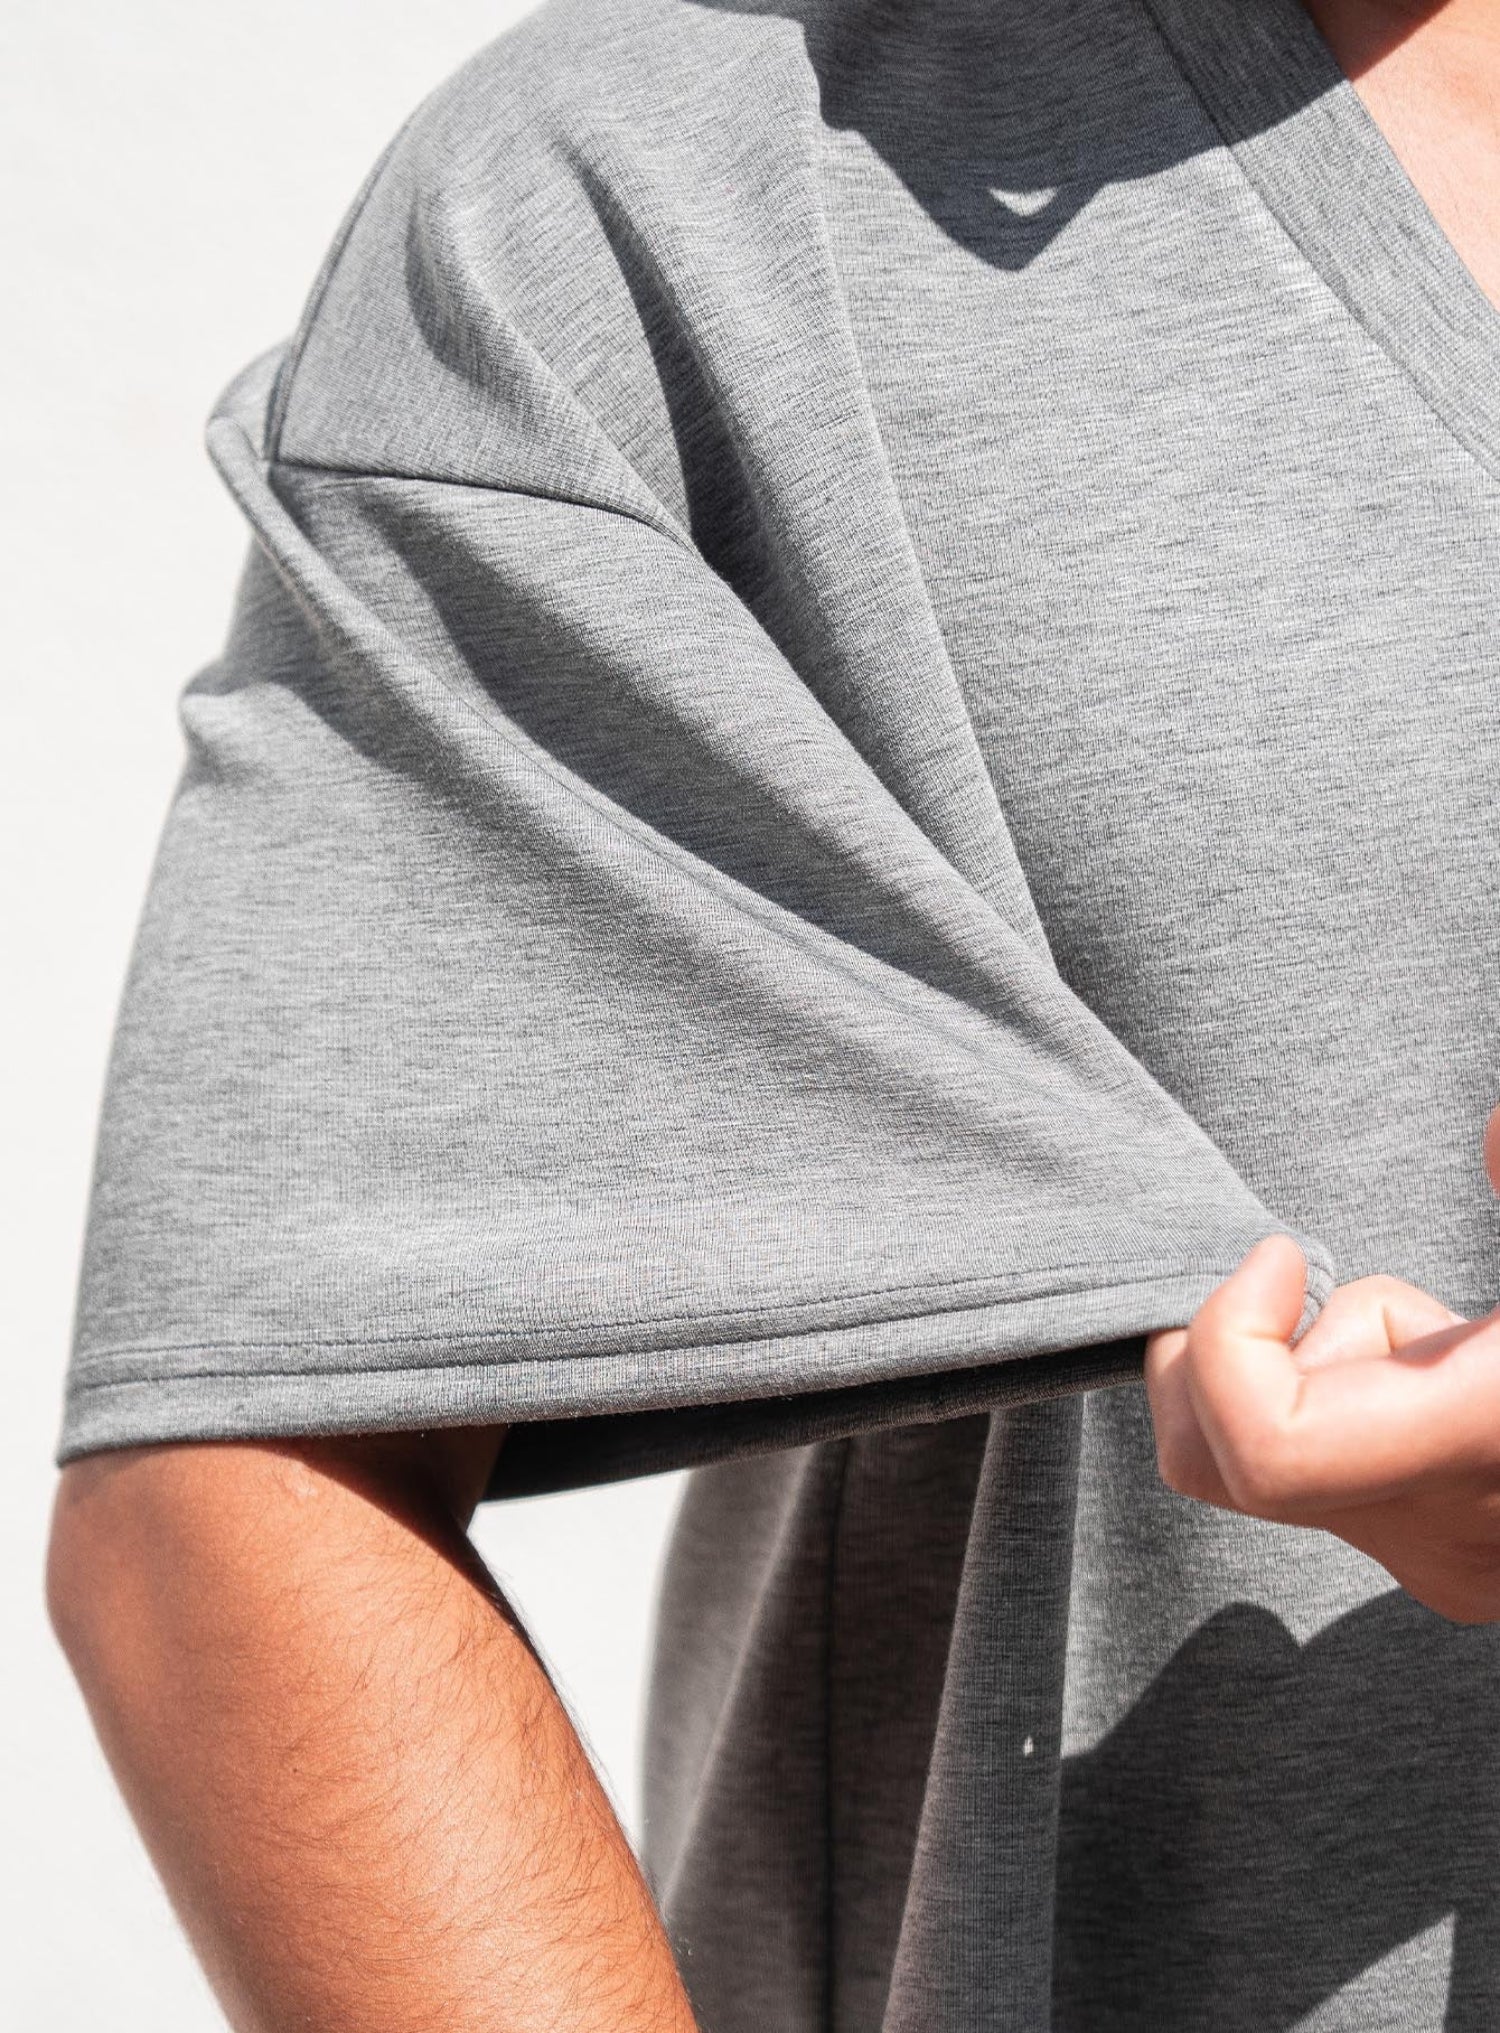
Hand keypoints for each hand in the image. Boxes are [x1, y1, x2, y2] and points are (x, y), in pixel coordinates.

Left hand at [1144, 1101, 1499, 1623]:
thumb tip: (1494, 1130)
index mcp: (1481, 1446)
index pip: (1266, 1451)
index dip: (1230, 1342)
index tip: (1281, 1256)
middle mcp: (1443, 1532)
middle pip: (1218, 1462)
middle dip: (1239, 1350)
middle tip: (1304, 1276)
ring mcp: (1436, 1555)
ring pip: (1253, 1469)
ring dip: (1301, 1369)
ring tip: (1420, 1327)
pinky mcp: (1434, 1547)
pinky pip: (1311, 1471)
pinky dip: (1332, 1397)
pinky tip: (1430, 1363)